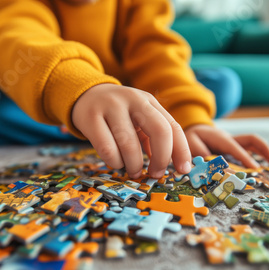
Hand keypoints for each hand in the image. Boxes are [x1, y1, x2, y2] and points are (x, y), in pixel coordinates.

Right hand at [72, 84, 191, 177]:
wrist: (85, 95)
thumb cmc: (118, 114)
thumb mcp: (138, 119)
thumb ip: (154, 138)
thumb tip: (170, 166)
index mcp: (149, 101)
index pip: (173, 127)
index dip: (181, 151)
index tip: (183, 171)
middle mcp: (133, 100)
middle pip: (159, 131)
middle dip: (161, 158)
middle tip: (155, 173)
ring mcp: (111, 107)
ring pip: (130, 145)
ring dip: (134, 165)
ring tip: (132, 170)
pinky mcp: (91, 118)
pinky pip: (107, 149)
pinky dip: (114, 162)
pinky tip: (116, 162)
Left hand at [184, 124, 268, 167]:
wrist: (192, 130)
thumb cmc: (192, 139)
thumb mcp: (192, 146)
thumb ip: (202, 156)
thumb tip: (215, 168)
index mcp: (220, 137)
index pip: (234, 147)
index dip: (243, 157)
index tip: (252, 168)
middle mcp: (230, 139)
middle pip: (250, 139)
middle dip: (263, 148)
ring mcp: (234, 143)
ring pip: (253, 144)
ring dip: (265, 151)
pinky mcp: (235, 148)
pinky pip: (249, 150)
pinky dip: (258, 156)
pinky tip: (264, 166)